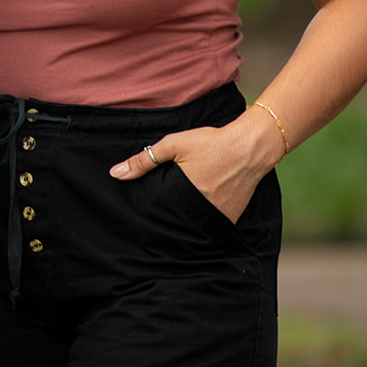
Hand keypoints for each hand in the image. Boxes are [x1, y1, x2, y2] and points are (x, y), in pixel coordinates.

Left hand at [108, 113, 281, 222]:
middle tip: (156, 220)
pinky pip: (213, 223)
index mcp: (185, 196)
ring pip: (195, 224)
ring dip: (186, 220)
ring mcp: (220, 216)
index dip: (151, 215)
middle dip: (167, 219)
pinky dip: (204, 219)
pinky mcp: (232, 216)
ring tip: (177, 214)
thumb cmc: (211, 143)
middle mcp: (202, 211)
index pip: (161, 214)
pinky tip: (197, 210)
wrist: (250, 146)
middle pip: (178, 221)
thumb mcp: (173, 145)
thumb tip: (115, 174)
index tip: (143, 216)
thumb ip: (144, 160)